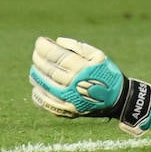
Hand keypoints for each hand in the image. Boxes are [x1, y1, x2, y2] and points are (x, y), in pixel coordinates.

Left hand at [29, 36, 150, 134]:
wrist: (115, 99)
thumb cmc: (106, 73)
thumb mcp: (98, 55)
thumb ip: (78, 47)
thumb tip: (57, 41)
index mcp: (82, 69)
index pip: (58, 56)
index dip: (46, 48)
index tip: (40, 41)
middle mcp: (73, 85)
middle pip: (50, 70)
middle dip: (39, 59)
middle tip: (36, 52)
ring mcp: (68, 100)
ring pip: (45, 86)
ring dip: (37, 75)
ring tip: (35, 67)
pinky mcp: (65, 111)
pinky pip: (46, 103)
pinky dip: (38, 93)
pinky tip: (37, 86)